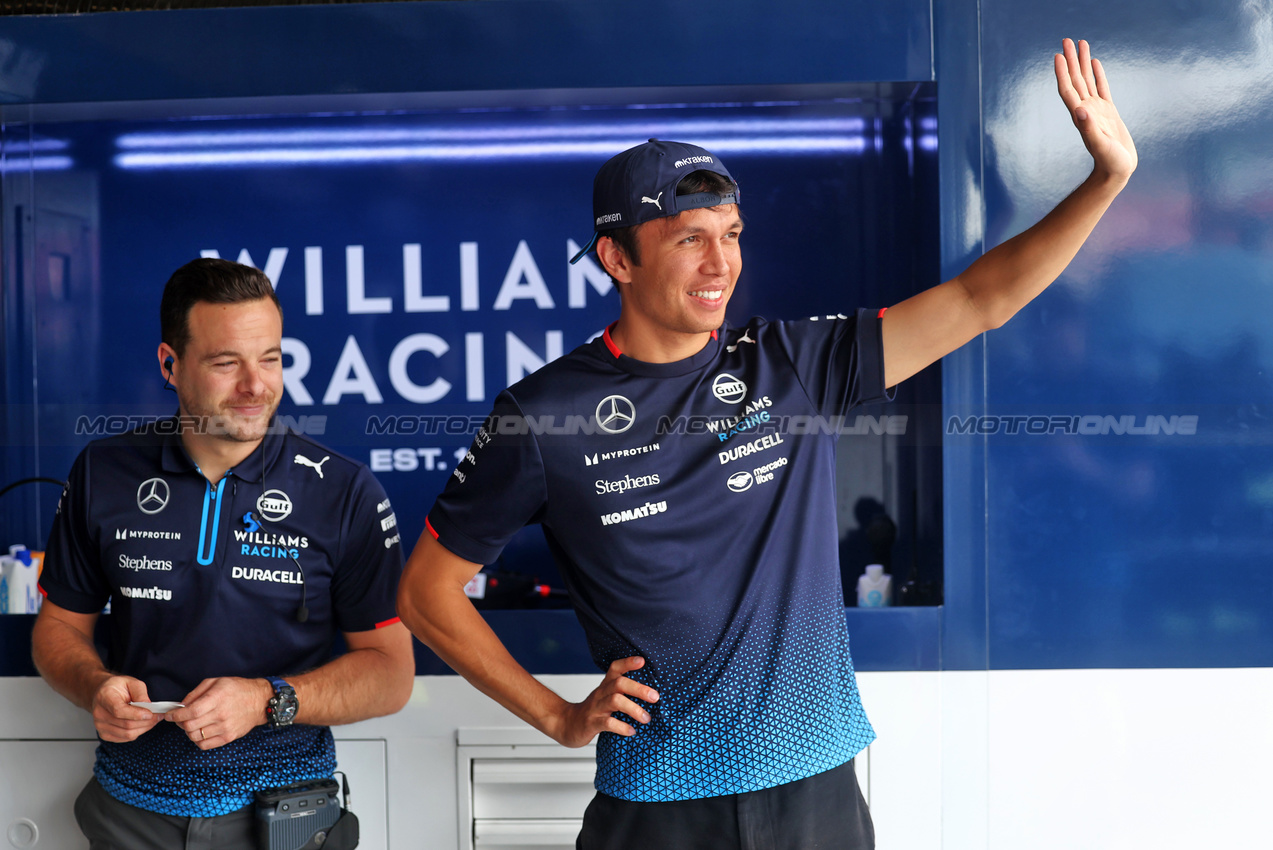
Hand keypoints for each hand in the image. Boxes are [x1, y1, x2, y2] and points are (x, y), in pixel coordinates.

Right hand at [91, 675, 161, 742]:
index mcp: (104, 697)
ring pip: (127, 734)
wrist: (102, 694)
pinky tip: (142, 724)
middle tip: (158, 716)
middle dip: (146, 722)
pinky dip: (137, 732)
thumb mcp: (131, 682)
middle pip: (126, 724)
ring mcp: (100, 726)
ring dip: (144, 728)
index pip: (119, 711)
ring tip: (153, 720)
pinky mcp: (104, 734)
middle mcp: (99, 713)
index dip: (137, 714)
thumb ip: (140, 693)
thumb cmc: (118, 687)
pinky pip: (125, 738)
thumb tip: (149, 707)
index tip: (150, 713)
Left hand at [167, 677, 271, 750]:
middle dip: (180, 723)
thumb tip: (181, 706)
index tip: (169, 715)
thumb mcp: (216, 682)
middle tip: (180, 718)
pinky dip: (197, 740)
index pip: (191, 712)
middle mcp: (221, 714)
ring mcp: (225, 728)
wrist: (260, 701)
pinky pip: (204, 745)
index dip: (176, 715)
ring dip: (188, 731)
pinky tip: (200, 731)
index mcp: (217, 698)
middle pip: (190, 725)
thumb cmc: (238, 689)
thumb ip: (196, 693)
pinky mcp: (228, 737)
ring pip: (195, 736)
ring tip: (192, 724)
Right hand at [548, 657, 658, 748]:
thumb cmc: (593, 711)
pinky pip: (607, 723)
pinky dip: (622, 727)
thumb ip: (623, 692)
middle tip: (655, 697)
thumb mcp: (606, 697)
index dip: (627, 663)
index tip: (642, 661)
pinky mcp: (591, 723)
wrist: (566, 724)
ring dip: (634, 709)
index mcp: (605, 686)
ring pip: (614, 701)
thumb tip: (651, 693)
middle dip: (638, 689)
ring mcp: (595, 708)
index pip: (615, 668)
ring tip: (646, 718)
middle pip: (619, 683)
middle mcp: (600, 694)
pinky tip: (632, 731)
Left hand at [1055, 38, 1137, 182]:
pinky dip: (1097, 74)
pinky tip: (1095, 63)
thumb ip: (1090, 128)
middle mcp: (1086, 110)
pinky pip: (1101, 88)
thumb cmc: (1110, 162)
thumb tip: (1080, 110)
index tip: (1058, 56)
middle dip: (1071, 60)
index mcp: (1081, 116)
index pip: (1068, 90)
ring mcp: (1097, 109)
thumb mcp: (1100, 145)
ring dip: (1082, 63)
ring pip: (1087, 80)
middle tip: (1066, 40)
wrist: (1117, 171)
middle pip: (1075, 80)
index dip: (1062, 73)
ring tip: (1080, 43)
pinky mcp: (1108, 111)